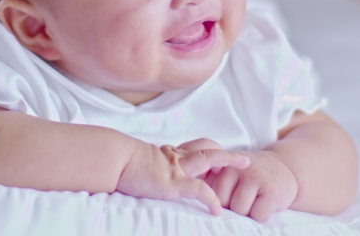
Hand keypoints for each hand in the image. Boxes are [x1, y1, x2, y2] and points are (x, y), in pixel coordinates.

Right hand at [115, 138, 249, 214]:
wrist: (115, 160)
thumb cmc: (118, 161)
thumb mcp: (133, 161)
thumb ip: (142, 165)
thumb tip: (135, 171)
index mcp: (166, 155)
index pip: (191, 149)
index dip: (205, 150)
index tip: (217, 153)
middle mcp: (175, 158)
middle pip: (205, 149)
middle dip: (225, 153)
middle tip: (242, 159)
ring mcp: (176, 169)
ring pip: (209, 159)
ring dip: (229, 161)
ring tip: (245, 166)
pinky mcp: (173, 183)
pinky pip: (199, 189)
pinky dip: (211, 199)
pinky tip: (218, 211)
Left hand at [203, 150, 296, 221]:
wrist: (284, 166)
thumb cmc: (252, 174)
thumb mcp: (231, 168)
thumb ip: (211, 176)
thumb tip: (197, 194)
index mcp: (225, 163)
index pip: (210, 191)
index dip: (220, 197)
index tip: (232, 191)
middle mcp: (238, 168)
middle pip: (222, 201)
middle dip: (232, 206)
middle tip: (246, 197)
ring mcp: (256, 178)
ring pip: (239, 209)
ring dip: (247, 211)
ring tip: (255, 200)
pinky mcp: (272, 191)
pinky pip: (258, 215)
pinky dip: (261, 215)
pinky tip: (265, 204)